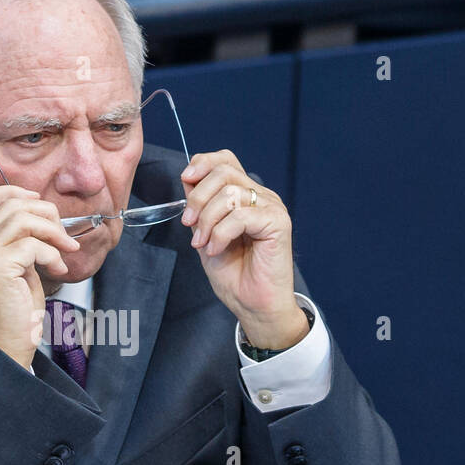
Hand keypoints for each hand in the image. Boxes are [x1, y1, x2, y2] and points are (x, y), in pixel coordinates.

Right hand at [0, 185, 80, 367]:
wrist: (5, 344)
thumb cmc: (13, 310)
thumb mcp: (14, 266)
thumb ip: (18, 240)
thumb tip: (43, 216)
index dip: (15, 192)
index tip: (40, 203)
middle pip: (11, 204)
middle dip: (45, 213)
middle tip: (63, 235)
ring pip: (23, 219)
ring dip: (53, 232)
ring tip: (65, 251)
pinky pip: (33, 245)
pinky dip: (52, 254)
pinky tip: (57, 269)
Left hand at [181, 151, 308, 349]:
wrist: (253, 304)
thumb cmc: (234, 274)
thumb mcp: (206, 233)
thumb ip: (200, 207)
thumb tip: (188, 179)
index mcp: (246, 195)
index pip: (226, 160)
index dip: (203, 163)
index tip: (186, 179)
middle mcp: (261, 197)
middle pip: (224, 173)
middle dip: (198, 197)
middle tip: (189, 224)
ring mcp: (272, 208)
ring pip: (230, 194)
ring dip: (207, 220)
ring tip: (203, 243)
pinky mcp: (278, 223)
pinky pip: (240, 216)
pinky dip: (220, 234)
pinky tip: (216, 249)